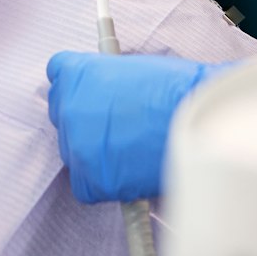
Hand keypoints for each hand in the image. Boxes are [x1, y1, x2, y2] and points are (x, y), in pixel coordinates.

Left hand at [46, 51, 228, 202]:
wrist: (198, 126)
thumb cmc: (179, 92)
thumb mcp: (135, 69)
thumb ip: (108, 81)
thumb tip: (104, 94)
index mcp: (78, 72)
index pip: (58, 75)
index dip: (80, 86)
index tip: (93, 94)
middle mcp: (68, 107)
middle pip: (63, 115)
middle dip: (86, 121)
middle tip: (118, 127)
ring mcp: (75, 144)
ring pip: (73, 151)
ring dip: (95, 153)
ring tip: (132, 150)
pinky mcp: (88, 179)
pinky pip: (85, 186)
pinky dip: (104, 184)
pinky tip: (129, 174)